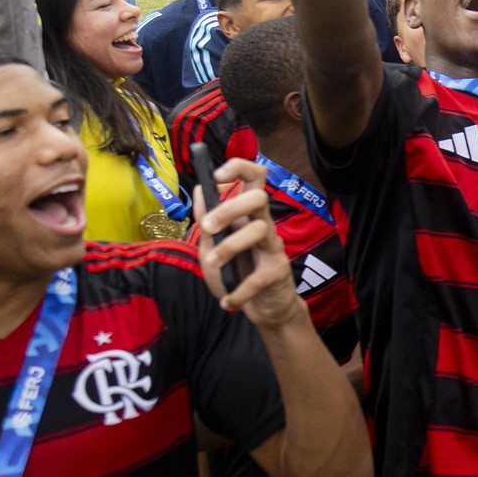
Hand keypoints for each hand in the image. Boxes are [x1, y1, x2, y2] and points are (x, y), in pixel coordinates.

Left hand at [194, 158, 301, 329]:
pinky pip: (258, 277)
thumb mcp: (210, 247)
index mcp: (247, 215)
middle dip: (230, 207)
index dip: (238, 167)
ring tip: (214, 264)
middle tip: (208, 227)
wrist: (262, 308)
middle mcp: (263, 225)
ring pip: (258, 229)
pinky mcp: (278, 272)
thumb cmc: (236, 273)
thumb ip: (205, 221)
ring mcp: (272, 247)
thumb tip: (199, 189)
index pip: (254, 177)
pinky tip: (228, 302)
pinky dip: (239, 292)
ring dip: (229, 246)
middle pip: (258, 197)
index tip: (217, 177)